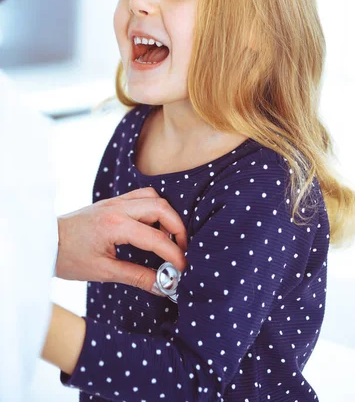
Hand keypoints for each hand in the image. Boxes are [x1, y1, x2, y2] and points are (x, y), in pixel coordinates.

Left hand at [56, 188, 186, 294]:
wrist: (45, 242)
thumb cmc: (69, 258)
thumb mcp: (103, 272)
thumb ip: (136, 277)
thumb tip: (162, 286)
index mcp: (115, 226)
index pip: (156, 238)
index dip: (174, 254)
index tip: (183, 269)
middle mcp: (117, 208)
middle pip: (161, 207)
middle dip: (178, 228)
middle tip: (182, 249)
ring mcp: (114, 202)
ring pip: (153, 197)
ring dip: (166, 215)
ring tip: (168, 237)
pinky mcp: (111, 202)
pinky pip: (140, 196)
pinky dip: (153, 208)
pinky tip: (152, 226)